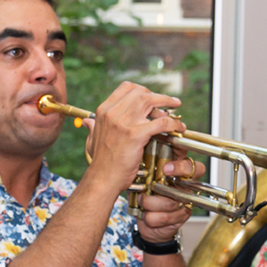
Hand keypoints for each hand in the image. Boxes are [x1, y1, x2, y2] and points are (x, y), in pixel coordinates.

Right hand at [84, 81, 186, 200]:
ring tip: (175, 106)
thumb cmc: (100, 162)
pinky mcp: (136, 135)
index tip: (151, 95)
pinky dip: (173, 123)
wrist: (103, 178)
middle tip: (167, 101)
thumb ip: (93, 127)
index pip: (126, 88)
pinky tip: (178, 127)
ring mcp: (125, 123)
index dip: (142, 89)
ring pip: (151, 101)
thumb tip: (88, 121)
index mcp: (104, 111)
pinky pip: (161, 122)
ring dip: (167, 102)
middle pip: (141, 92)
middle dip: (157, 95)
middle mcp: (113, 113)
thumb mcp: (92, 139)